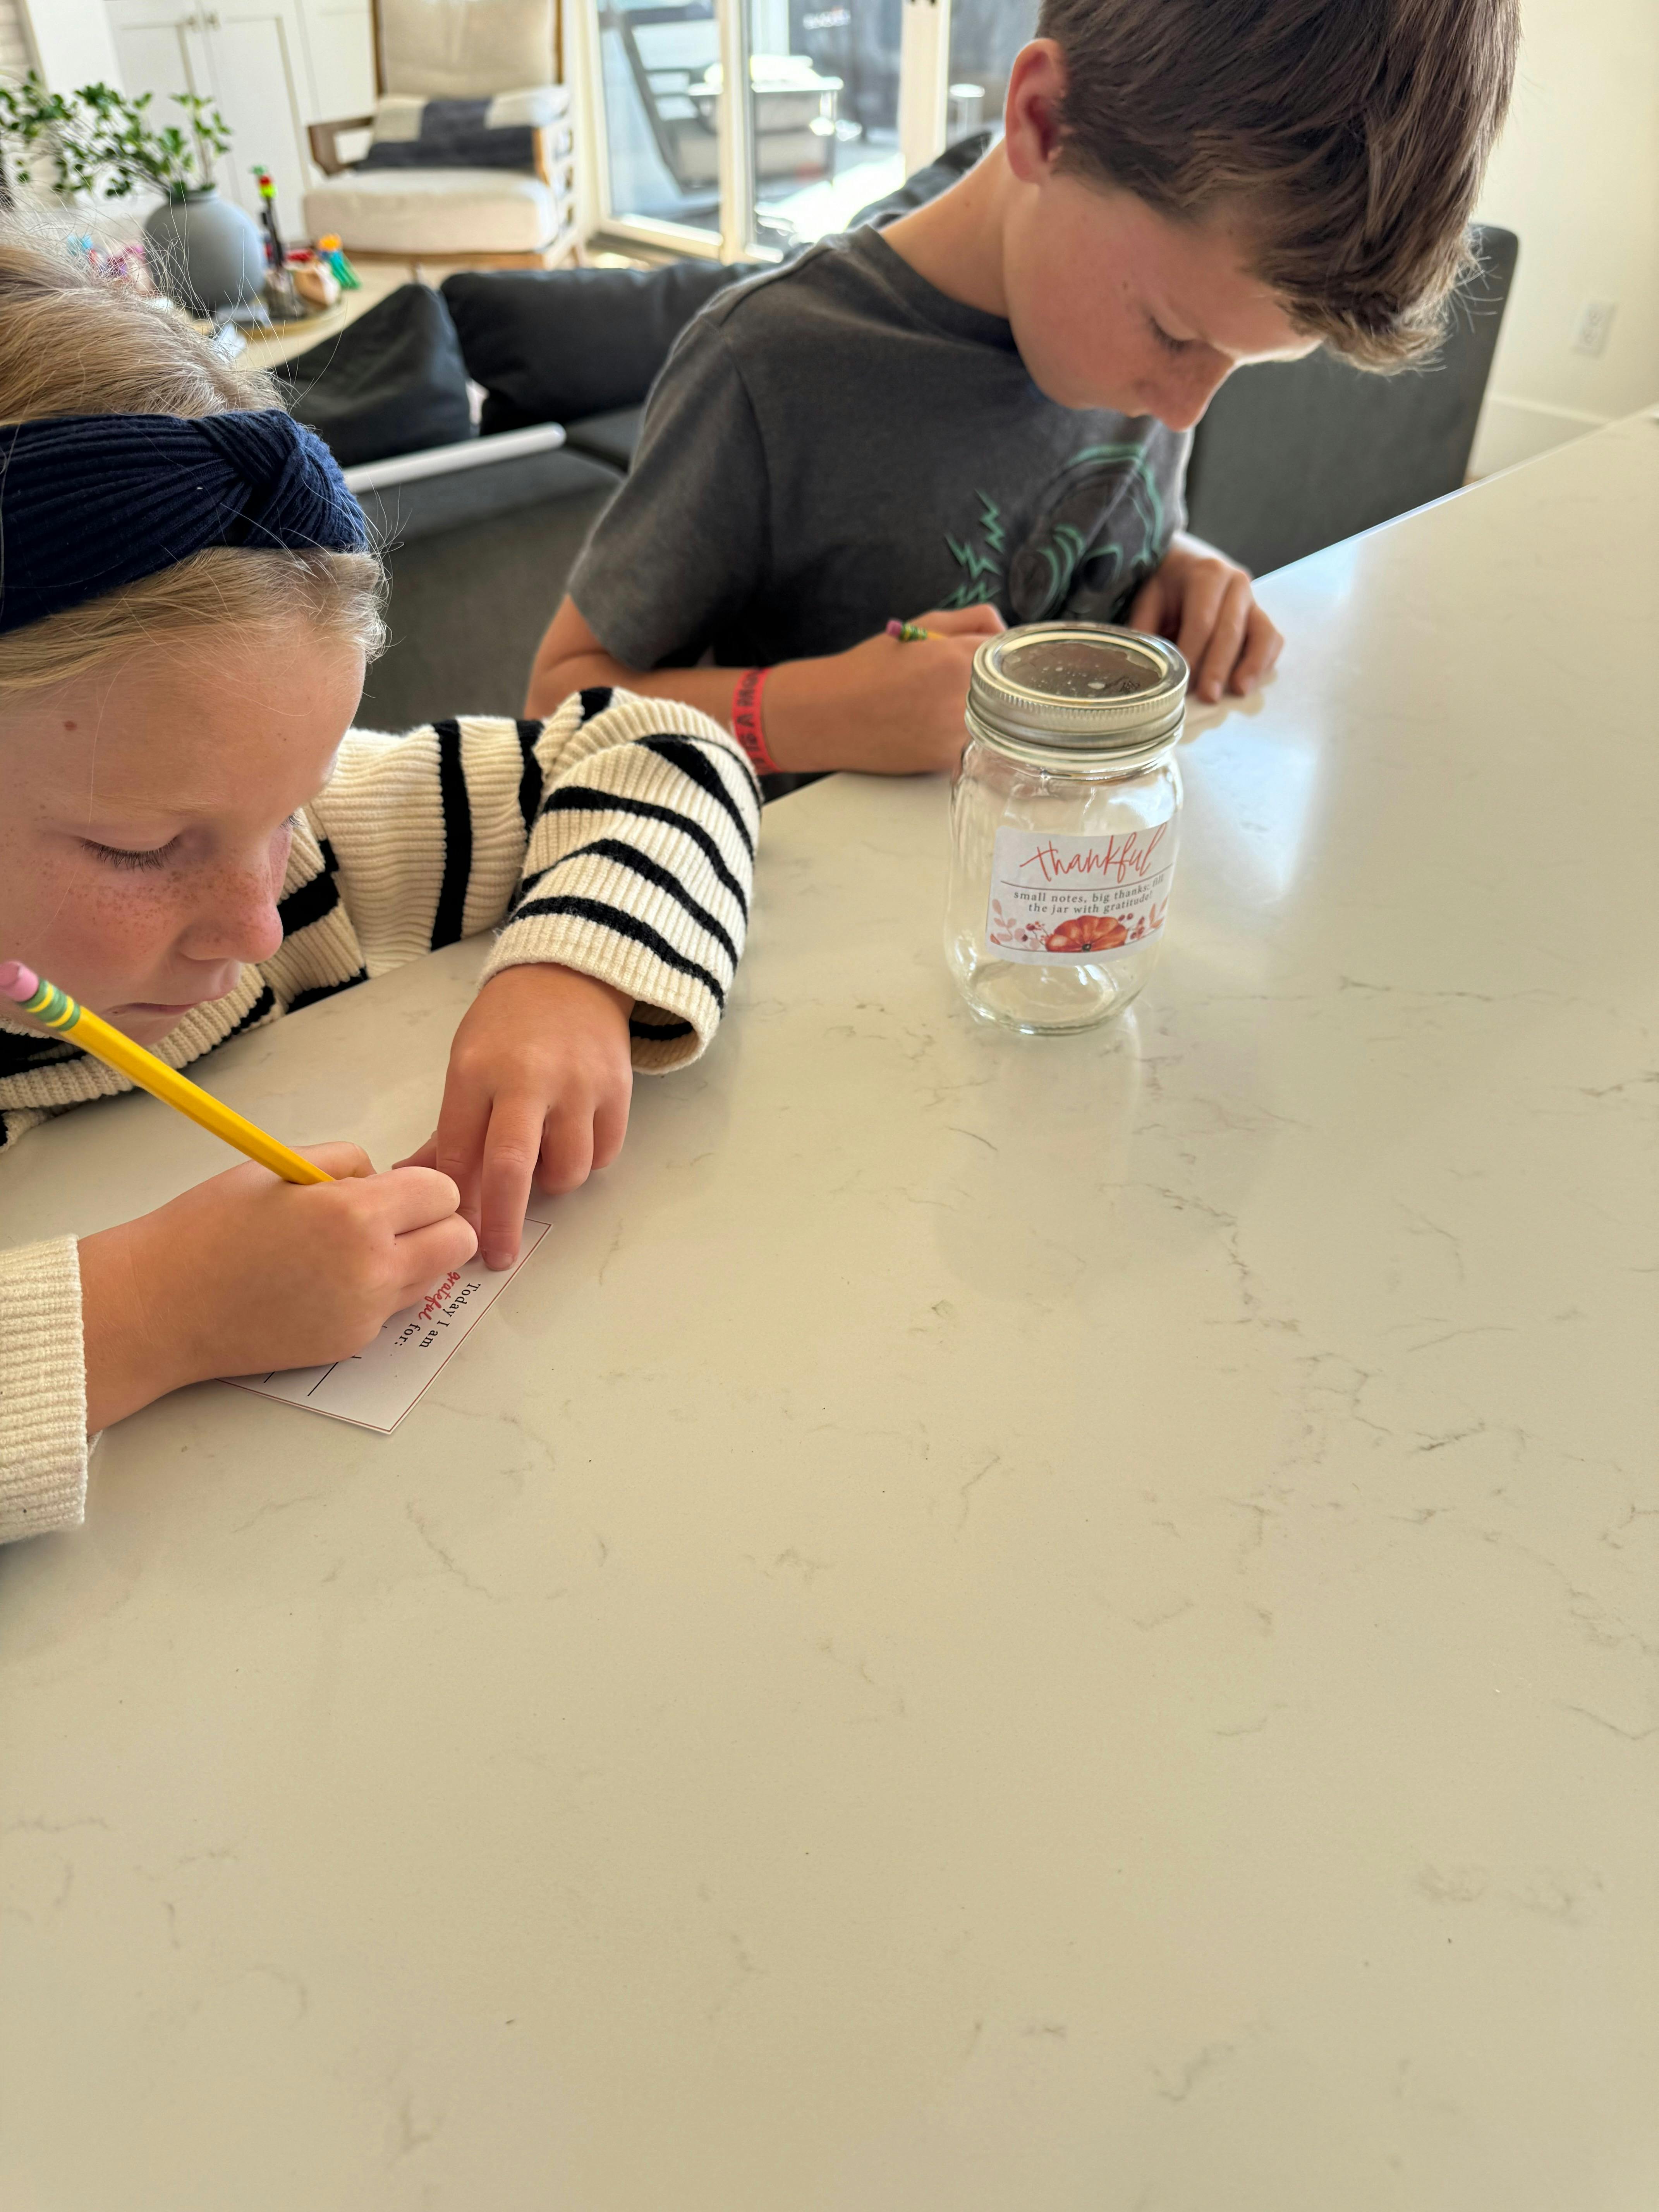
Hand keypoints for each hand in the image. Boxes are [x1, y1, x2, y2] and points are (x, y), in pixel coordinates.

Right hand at [78, 1142, 475, 1431]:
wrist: (162, 1305)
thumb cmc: (209, 1228)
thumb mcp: (280, 1167)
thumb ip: (347, 1164)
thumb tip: (384, 1177)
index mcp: (357, 1215)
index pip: (444, 1193)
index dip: (422, 1185)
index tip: (395, 1187)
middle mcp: (372, 1269)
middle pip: (457, 1241)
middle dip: (435, 1223)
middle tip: (392, 1217)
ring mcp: (365, 1314)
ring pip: (432, 1278)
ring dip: (412, 1258)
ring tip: (353, 1248)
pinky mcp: (350, 1344)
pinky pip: (392, 1308)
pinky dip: (378, 1291)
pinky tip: (327, 1280)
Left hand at [398, 963, 633, 1270]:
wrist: (571, 975)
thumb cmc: (507, 1026)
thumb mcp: (466, 1063)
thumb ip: (451, 1129)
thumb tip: (417, 1184)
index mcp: (477, 1070)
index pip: (458, 1149)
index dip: (456, 1197)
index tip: (454, 1230)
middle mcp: (528, 1078)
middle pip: (512, 1168)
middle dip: (501, 1221)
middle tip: (497, 1256)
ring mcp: (578, 1084)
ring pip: (567, 1170)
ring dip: (551, 1183)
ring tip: (542, 1163)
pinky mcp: (617, 1089)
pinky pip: (602, 1153)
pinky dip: (586, 1160)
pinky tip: (571, 1140)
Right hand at [766, 603, 1004, 774]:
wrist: (829, 716)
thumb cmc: (869, 667)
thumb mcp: (921, 625)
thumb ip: (971, 620)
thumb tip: (1004, 631)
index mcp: (959, 659)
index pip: (1007, 651)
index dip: (994, 651)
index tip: (981, 655)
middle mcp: (965, 698)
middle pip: (1005, 686)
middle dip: (987, 680)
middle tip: (953, 680)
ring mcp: (958, 733)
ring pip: (994, 717)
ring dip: (979, 709)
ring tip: (939, 703)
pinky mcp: (948, 760)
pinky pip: (974, 742)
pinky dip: (963, 734)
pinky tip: (934, 725)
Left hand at [1127, 535, 1281, 704]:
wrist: (1186, 563)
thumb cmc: (1167, 586)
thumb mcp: (1149, 600)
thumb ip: (1146, 630)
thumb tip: (1144, 669)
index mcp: (1206, 574)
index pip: (1201, 620)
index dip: (1192, 653)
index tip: (1181, 681)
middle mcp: (1236, 583)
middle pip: (1231, 630)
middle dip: (1218, 667)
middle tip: (1208, 696)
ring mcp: (1253, 600)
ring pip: (1261, 633)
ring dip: (1251, 665)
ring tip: (1238, 691)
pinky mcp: (1261, 616)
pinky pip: (1272, 639)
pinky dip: (1264, 661)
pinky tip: (1247, 683)